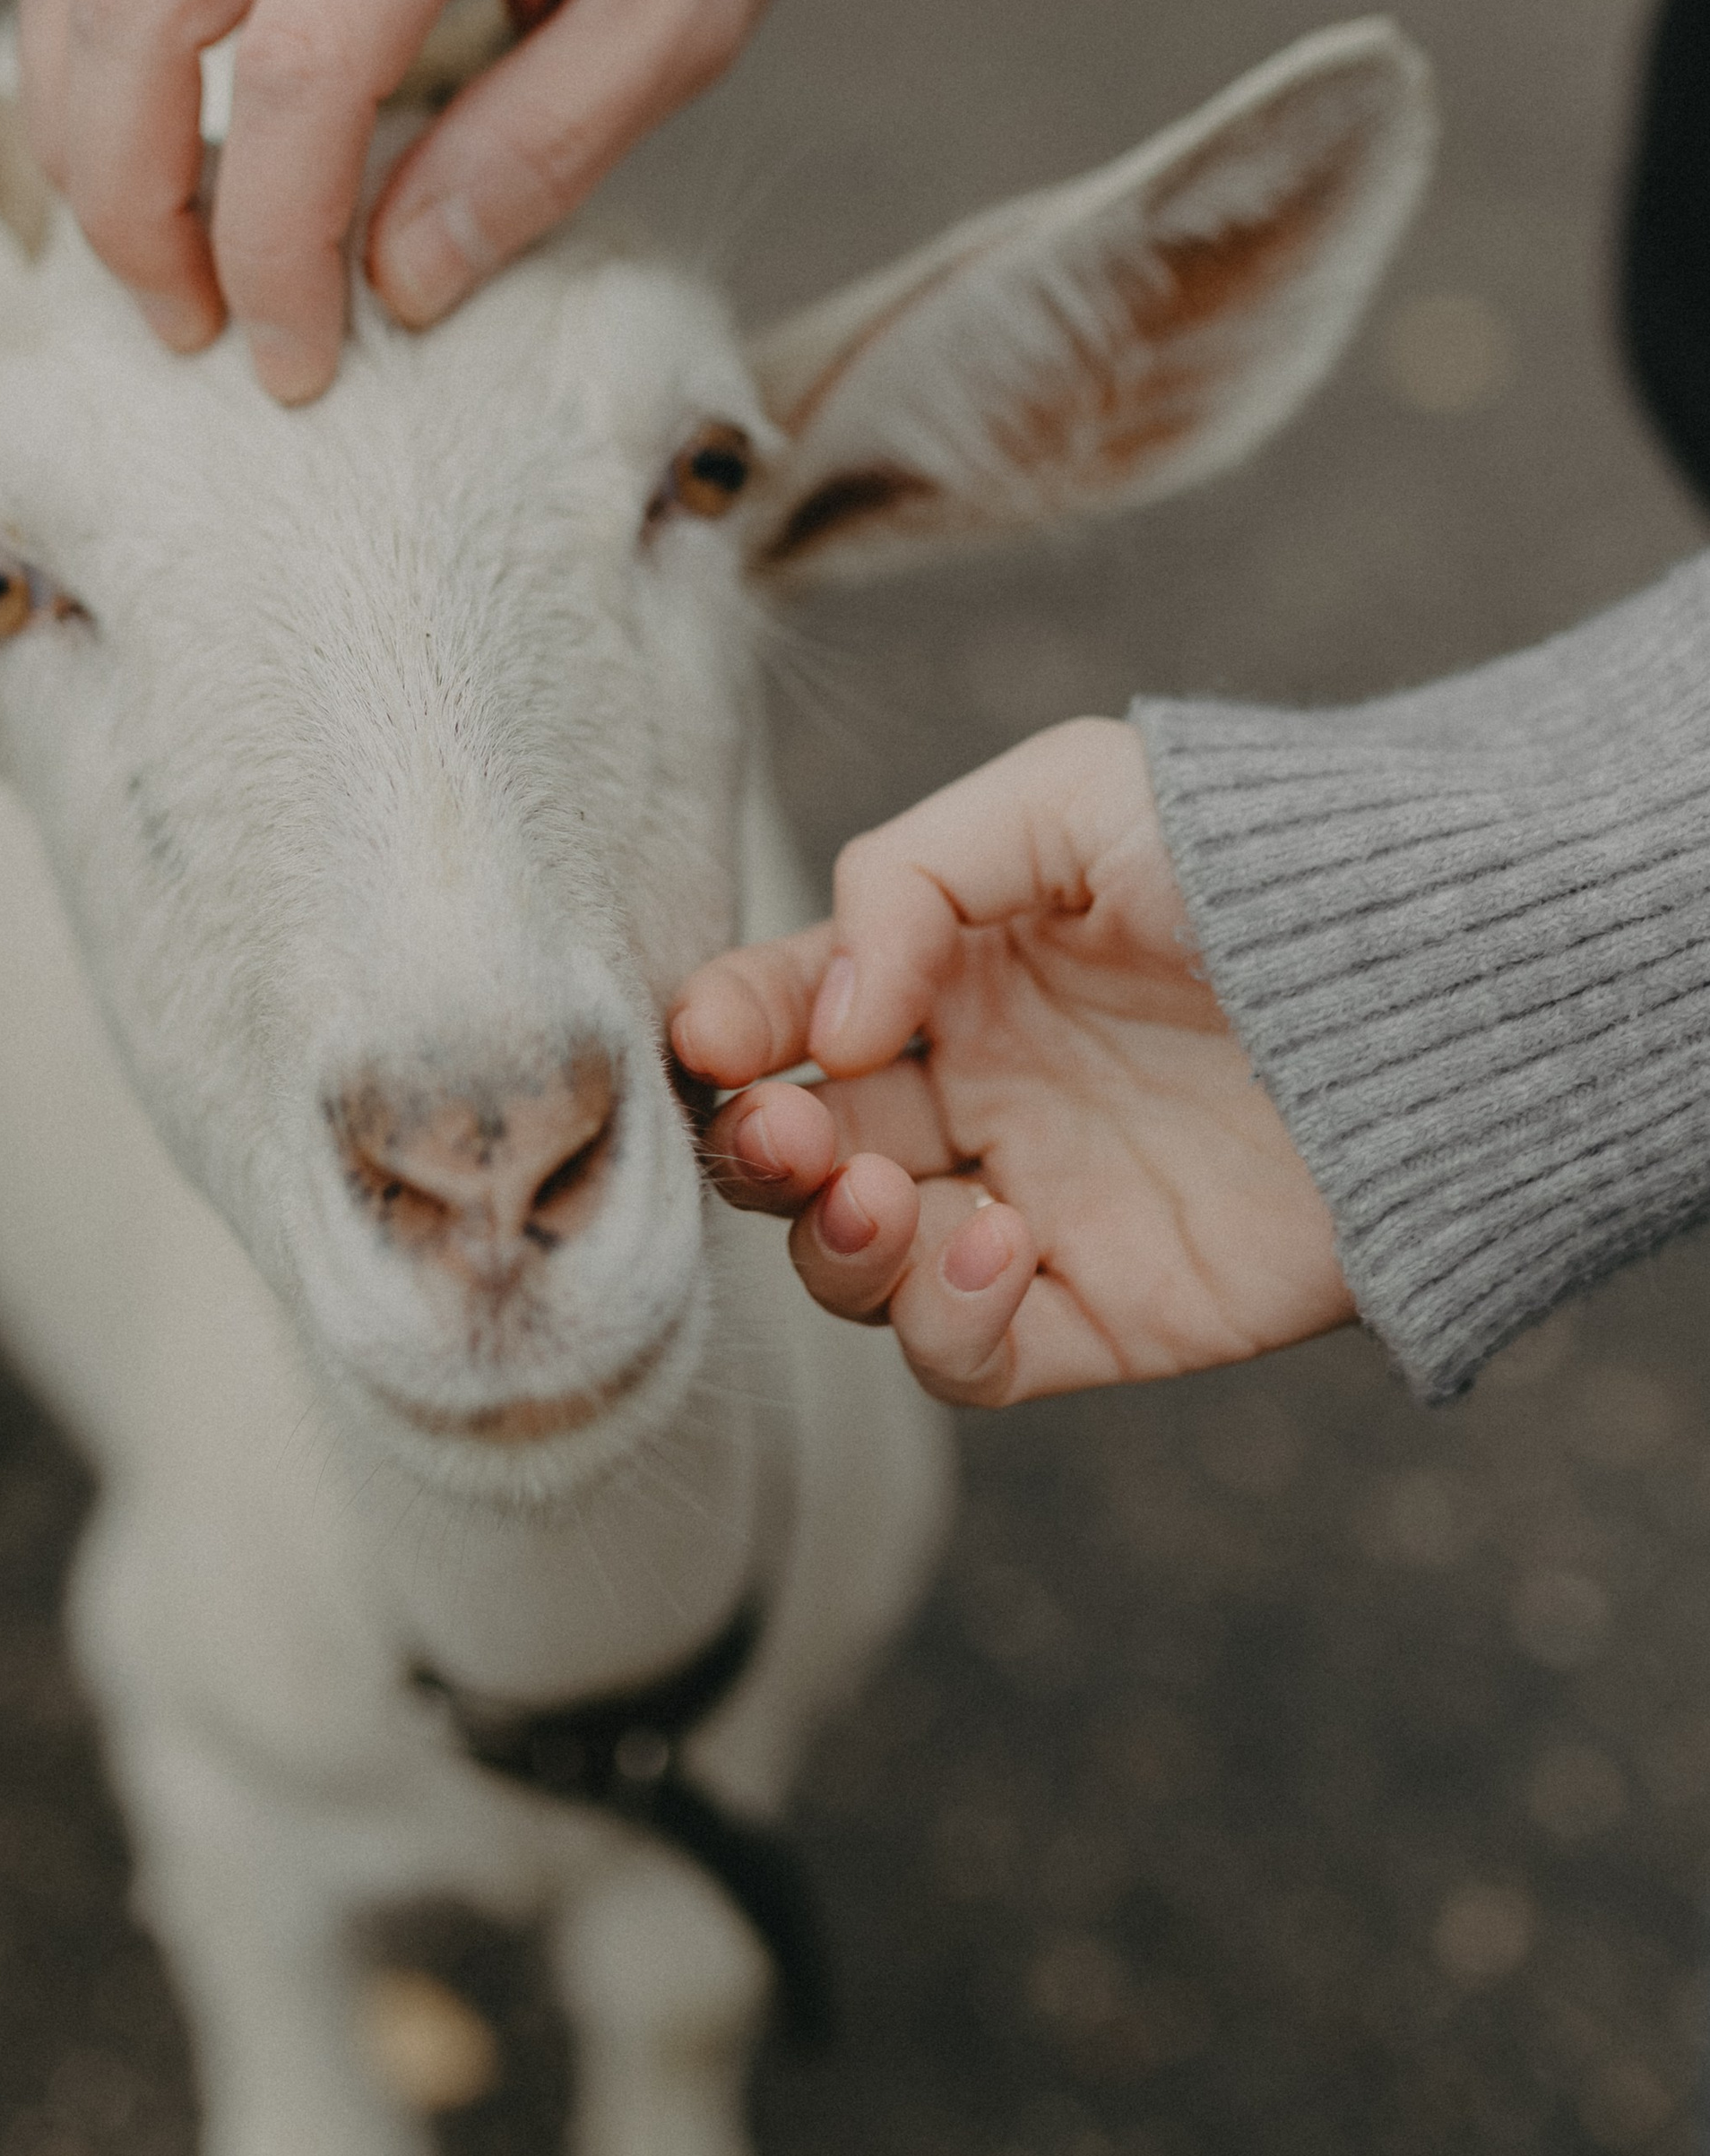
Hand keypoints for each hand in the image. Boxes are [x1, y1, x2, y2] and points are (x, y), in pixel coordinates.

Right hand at [15, 0, 784, 399]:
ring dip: (84, 136)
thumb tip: (399, 282)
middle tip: (199, 331)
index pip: (302, 65)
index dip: (277, 241)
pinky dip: (89, 62)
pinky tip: (148, 153)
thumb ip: (547, 145)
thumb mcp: (686, 12)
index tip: (300, 362)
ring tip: (159, 258)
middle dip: (134, 205)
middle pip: (130, 9)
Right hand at [670, 720, 1354, 1406]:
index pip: (798, 1010)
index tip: (709, 1031)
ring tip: (863, 1184)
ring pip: (858, 1266)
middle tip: (774, 1122)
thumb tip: (827, 1020)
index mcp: (962, 974)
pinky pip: (972, 1357)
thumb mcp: (1073, 798)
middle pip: (799, 1150)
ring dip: (826, 1237)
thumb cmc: (1269, 860)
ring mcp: (1042, 1208)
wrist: (1447, 984)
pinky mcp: (1109, 1312)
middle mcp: (988, 1095)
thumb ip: (908, 876)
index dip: (733, 1025)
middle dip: (752, 1143)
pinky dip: (943, 1314)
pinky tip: (990, 1234)